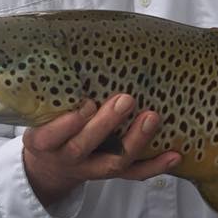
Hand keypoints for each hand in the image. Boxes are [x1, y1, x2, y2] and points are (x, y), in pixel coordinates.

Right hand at [23, 94, 180, 207]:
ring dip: (136, 141)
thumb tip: (71, 44)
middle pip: (85, 147)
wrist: (51, 166)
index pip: (51, 136)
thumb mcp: (42, 112)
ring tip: (152, 118)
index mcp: (45, 141)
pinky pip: (135, 173)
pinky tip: (174, 155)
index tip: (86, 104)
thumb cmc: (51, 126)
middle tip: (126, 100)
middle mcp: (68, 157)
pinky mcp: (112, 173)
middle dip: (106, 124)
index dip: (68, 125)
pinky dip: (156, 165)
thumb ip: (57, 93)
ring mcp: (91, 169)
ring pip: (114, 162)